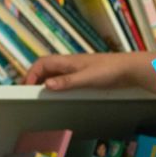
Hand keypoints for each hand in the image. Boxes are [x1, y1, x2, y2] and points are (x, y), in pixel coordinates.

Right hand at [24, 52, 141, 90]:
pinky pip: (64, 79)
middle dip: (34, 78)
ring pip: (54, 74)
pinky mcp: (84, 76)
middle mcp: (69, 64)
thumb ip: (67, 82)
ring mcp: (76, 70)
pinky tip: (58, 94)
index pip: (42, 63)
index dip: (31, 73)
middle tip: (28, 92)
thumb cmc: (109, 70)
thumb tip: (47, 85)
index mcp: (67, 61)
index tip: (26, 87)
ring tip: (39, 94)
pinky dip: (56, 85)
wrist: (129, 69)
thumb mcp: (87, 78)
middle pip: (45, 68)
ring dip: (44, 81)